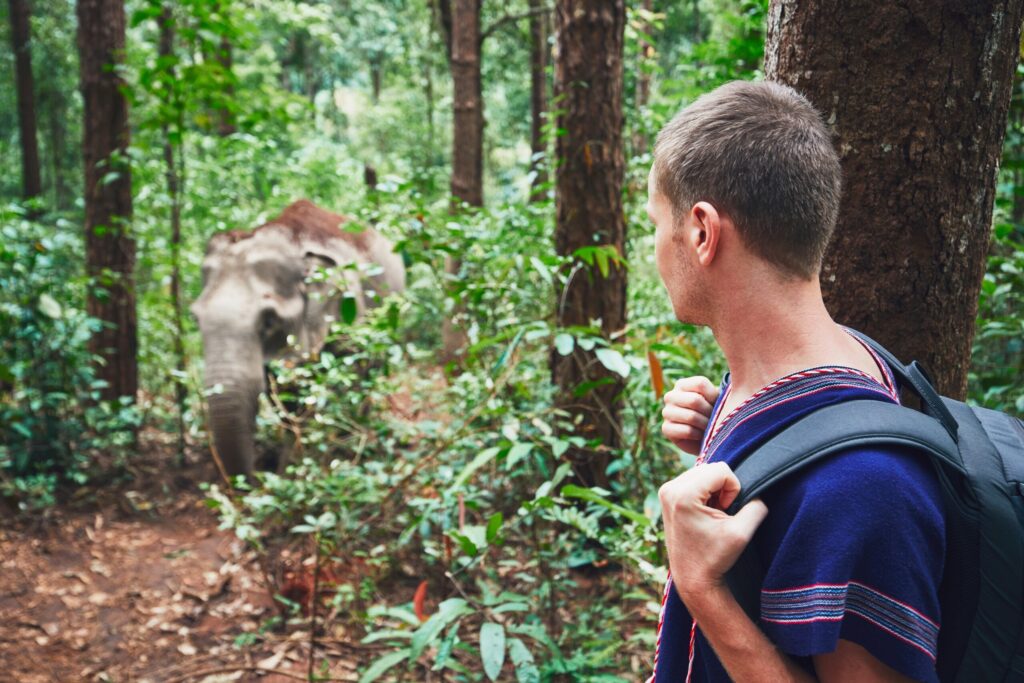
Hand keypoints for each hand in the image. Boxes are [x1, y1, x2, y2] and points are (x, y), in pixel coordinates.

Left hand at [659, 462, 768, 600]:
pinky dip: (705, 492)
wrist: (693, 578)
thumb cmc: (715, 558)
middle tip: (720, 514)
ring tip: (712, 514)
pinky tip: (704, 513)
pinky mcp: (667, 496)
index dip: (733, 489)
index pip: (722, 470)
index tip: (726, 512)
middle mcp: (670, 488)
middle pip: (711, 468)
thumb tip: (760, 491)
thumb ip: (756, 506)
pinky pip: (694, 480)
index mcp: (683, 494)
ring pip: (703, 472)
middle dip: (723, 488)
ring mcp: (666, 491)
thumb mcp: (741, 533)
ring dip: (714, 490)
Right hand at [662, 376, 719, 454]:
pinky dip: (698, 435)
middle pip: (695, 400)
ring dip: (706, 425)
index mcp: (682, 384)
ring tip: (709, 427)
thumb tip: (732, 385)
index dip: (714, 395)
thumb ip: (721, 391)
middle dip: (710, 412)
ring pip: (691, 416)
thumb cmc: (714, 415)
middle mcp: (671, 396)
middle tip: (715, 419)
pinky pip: (687, 431)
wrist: (707, 439)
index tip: (718, 403)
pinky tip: (700, 435)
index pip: (700, 383)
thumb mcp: (718, 399)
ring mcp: (666, 412)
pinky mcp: (666, 428)